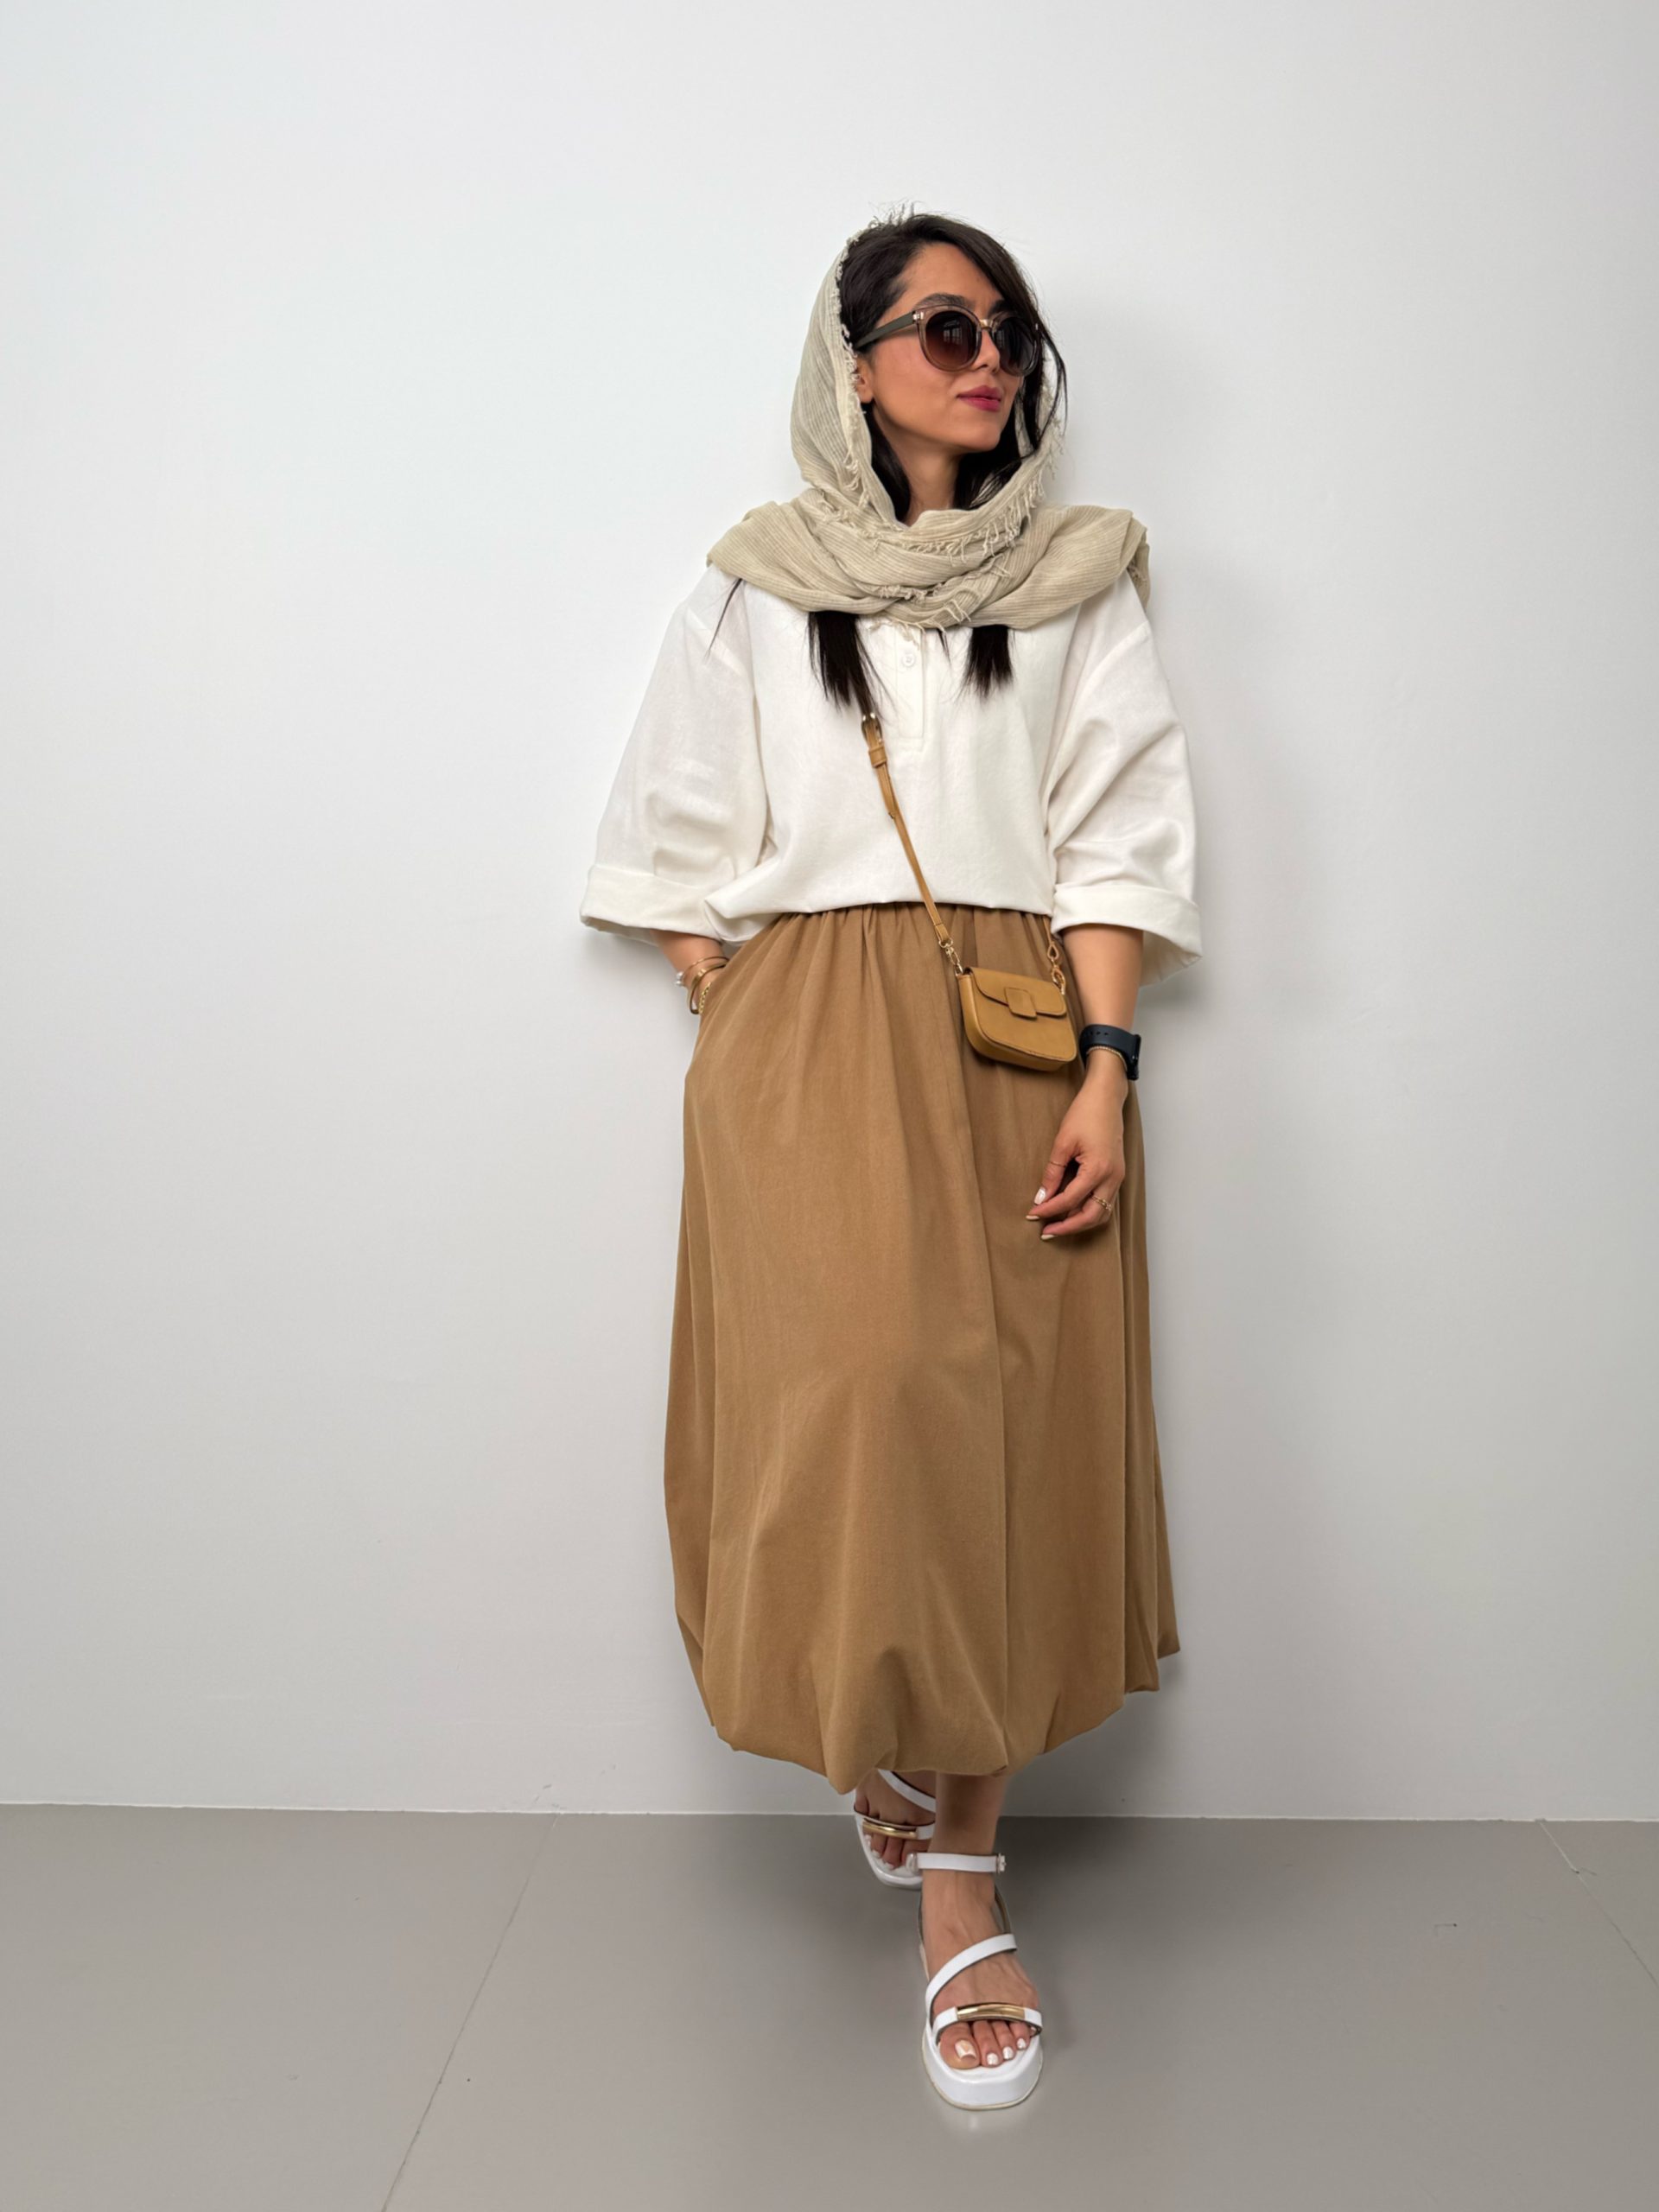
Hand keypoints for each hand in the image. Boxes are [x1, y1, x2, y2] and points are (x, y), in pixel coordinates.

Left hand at [1027, 1056, 1126, 1237]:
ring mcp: (1118, 1178)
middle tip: (1046, 1231)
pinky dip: (1089, 1211)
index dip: (1049, 1210)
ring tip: (1058, 1224)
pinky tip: (1072, 1210)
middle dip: (1068, 1227)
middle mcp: (1112, 1178)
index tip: (1032, 1215)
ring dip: (1080, 1222)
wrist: (1106, 1098)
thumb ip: (1052, 1173)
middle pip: (1092, 1216)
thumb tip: (1042, 1197)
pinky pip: (1106, 1202)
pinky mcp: (1117, 1174)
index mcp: (1098, 1170)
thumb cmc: (1085, 1114)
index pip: (1070, 1200)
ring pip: (1102, 1213)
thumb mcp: (1063, 1143)